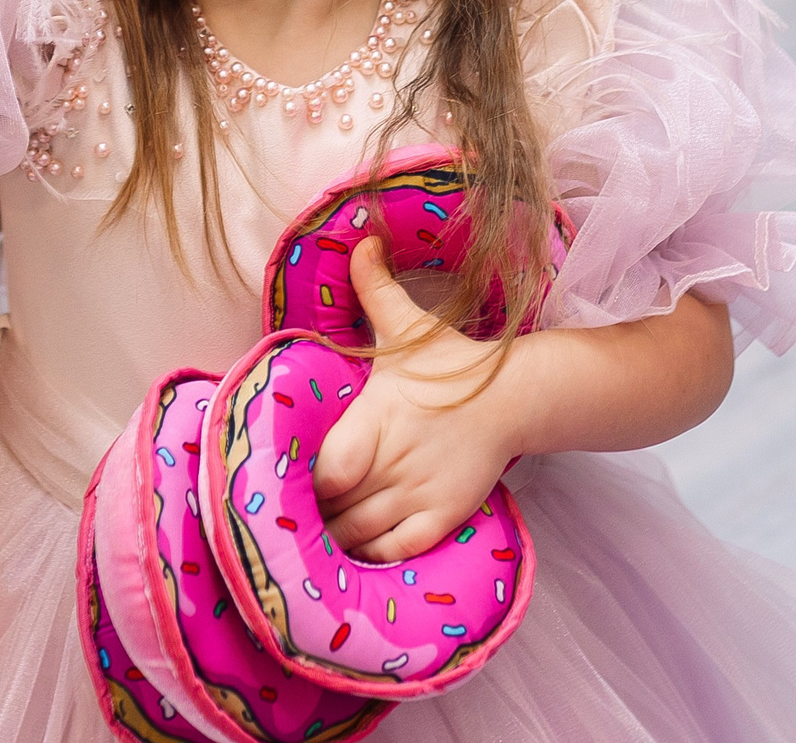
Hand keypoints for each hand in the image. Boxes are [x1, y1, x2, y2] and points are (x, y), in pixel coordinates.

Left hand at [313, 238, 525, 561]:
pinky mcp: (442, 517)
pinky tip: (350, 552)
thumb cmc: (451, 363)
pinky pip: (394, 551)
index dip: (298, 482)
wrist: (515, 398)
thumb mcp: (410, 325)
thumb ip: (374, 287)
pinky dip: (369, 556)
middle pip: (334, 509)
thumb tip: (359, 240)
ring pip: (359, 535)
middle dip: (307, 515)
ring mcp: (420, 495)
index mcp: (377, 419)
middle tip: (286, 512)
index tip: (280, 479)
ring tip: (310, 536)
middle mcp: (395, 463)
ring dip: (332, 539)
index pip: (324, 470)